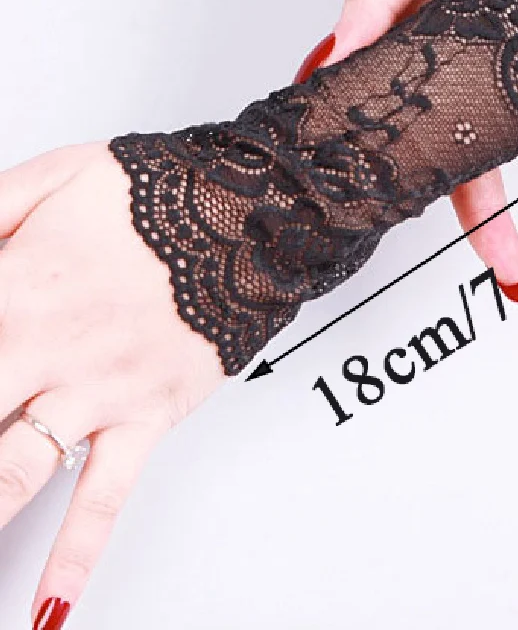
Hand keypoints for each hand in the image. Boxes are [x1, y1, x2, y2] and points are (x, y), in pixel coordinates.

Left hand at [0, 143, 223, 626]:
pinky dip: (77, 554)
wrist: (247, 216)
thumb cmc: (157, 194)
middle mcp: (46, 349)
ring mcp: (96, 391)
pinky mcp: (145, 417)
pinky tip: (52, 604)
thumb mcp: (54, 176)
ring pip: (10, 473)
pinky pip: (106, 495)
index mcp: (13, 286)